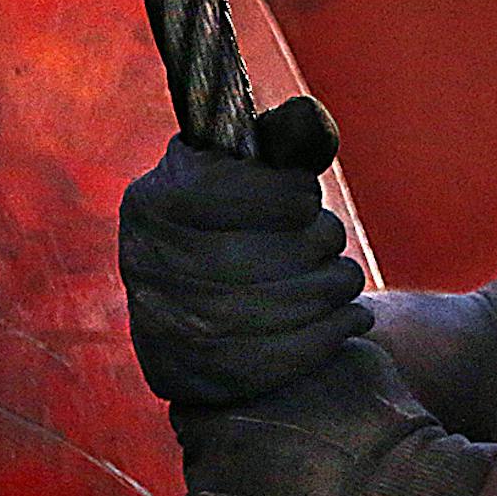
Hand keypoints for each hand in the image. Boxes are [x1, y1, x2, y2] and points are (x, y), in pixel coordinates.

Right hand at [120, 96, 373, 406]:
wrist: (203, 309)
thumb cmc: (243, 223)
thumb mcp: (253, 173)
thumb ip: (284, 140)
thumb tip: (310, 118)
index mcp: (153, 200)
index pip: (230, 192)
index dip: (287, 195)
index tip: (306, 199)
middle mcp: (147, 263)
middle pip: (257, 253)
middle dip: (316, 243)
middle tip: (330, 240)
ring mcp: (164, 328)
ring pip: (274, 306)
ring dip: (330, 287)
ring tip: (343, 277)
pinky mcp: (193, 377)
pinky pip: (278, 359)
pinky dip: (329, 333)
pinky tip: (350, 316)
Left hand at [174, 338, 496, 495]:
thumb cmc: (392, 437)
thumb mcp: (348, 362)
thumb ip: (300, 355)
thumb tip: (287, 345)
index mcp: (226, 405)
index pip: (199, 413)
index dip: (230, 424)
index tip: (265, 435)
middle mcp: (205, 459)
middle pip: (202, 463)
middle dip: (233, 467)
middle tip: (288, 478)